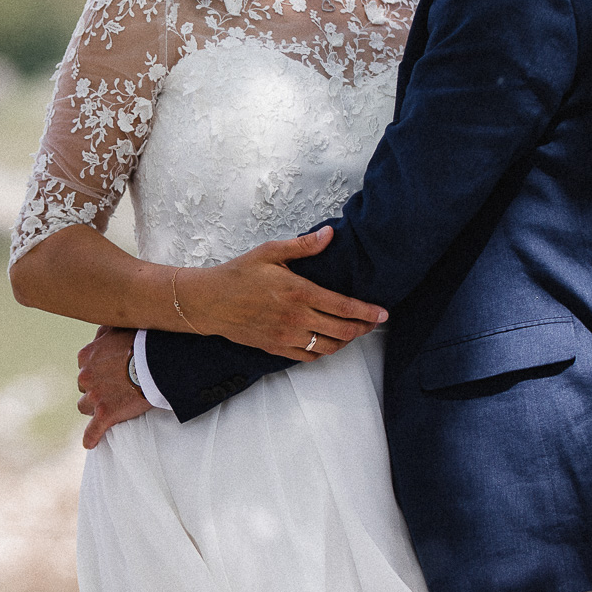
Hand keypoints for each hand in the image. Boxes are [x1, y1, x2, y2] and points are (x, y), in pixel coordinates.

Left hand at [77, 326, 150, 448]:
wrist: (155, 363)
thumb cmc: (141, 342)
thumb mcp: (119, 328)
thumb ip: (104, 331)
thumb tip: (99, 334)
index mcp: (86, 356)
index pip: (84, 368)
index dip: (97, 373)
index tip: (110, 374)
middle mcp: (85, 376)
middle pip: (84, 388)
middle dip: (96, 389)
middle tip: (115, 390)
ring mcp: (94, 396)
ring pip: (85, 407)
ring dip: (95, 408)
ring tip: (111, 408)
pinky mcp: (105, 414)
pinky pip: (92, 431)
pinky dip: (91, 437)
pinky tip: (90, 442)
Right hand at [181, 227, 387, 361]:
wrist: (208, 302)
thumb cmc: (238, 274)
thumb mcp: (270, 252)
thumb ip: (303, 246)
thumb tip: (329, 235)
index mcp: (298, 292)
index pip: (344, 306)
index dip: (368, 312)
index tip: (383, 313)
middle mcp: (295, 318)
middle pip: (342, 330)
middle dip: (363, 328)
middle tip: (372, 322)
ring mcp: (286, 336)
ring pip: (328, 346)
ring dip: (346, 341)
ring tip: (353, 332)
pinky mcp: (276, 348)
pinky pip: (308, 356)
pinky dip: (323, 351)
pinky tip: (327, 342)